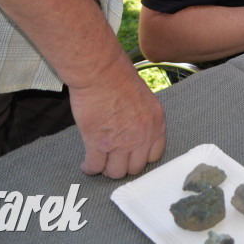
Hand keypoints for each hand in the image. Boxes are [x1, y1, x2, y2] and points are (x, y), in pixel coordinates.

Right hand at [72, 56, 165, 178]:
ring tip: (100, 161)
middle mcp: (142, 136)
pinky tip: (87, 163)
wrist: (101, 72)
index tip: (132, 156)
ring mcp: (121, 142)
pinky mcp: (98, 144)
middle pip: (135, 168)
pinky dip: (89, 168)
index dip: (141, 157)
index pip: (155, 155)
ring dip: (106, 168)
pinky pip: (95, 167)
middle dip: (123, 165)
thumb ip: (143, 119)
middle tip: (113, 160)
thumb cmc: (118, 77)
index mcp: (156, 123)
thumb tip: (134, 133)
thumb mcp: (144, 99)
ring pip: (115, 172)